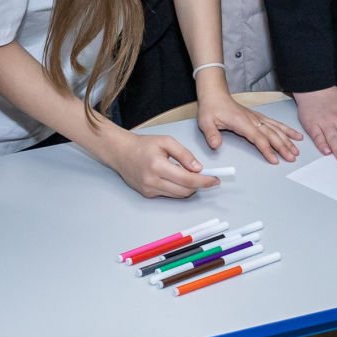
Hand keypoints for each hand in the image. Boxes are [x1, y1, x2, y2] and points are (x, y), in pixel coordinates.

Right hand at [103, 130, 218, 197]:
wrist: (121, 152)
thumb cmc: (143, 145)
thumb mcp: (166, 142)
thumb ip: (184, 154)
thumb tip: (198, 168)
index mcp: (158, 166)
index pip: (187, 180)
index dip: (204, 181)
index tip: (215, 180)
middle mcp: (153, 181)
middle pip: (184, 191)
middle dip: (199, 186)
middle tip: (207, 178)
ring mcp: (149, 190)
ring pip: (178, 195)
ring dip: (189, 188)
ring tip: (191, 175)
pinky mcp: (147, 194)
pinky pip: (168, 194)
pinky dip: (177, 188)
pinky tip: (176, 178)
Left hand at [197, 96, 301, 163]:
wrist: (214, 94)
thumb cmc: (211, 108)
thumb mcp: (205, 122)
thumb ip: (211, 134)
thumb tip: (215, 145)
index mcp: (241, 122)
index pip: (258, 138)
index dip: (267, 149)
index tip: (274, 160)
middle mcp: (252, 119)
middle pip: (271, 134)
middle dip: (283, 147)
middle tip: (292, 158)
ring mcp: (257, 118)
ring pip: (276, 129)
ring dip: (287, 139)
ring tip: (297, 149)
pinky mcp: (258, 117)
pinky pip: (275, 124)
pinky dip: (286, 130)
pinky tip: (294, 135)